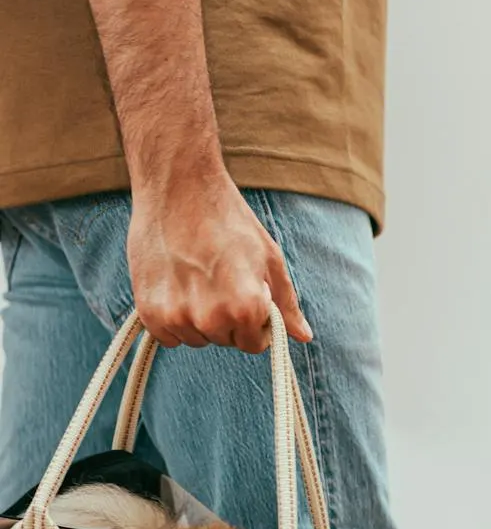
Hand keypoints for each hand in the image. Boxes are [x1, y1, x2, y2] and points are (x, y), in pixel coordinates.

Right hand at [127, 170, 312, 351]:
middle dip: (226, 319)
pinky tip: (174, 286)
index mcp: (247, 308)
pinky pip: (167, 336)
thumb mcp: (268, 257)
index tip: (244, 296)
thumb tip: (304, 336)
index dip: (253, 322)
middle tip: (217, 280)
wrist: (177, 183)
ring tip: (195, 278)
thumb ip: (286, 303)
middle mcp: (212, 318)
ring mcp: (178, 316)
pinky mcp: (148, 311)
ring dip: (198, 319)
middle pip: (224, 340)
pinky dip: (171, 319)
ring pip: (196, 338)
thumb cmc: (228, 218)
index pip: (254, 344)